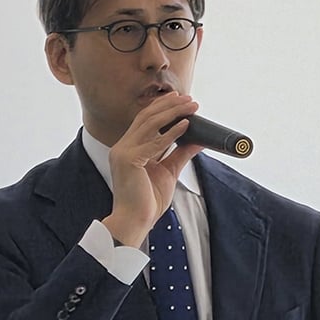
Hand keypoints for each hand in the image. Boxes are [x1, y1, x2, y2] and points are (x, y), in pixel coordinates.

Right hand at [102, 93, 203, 246]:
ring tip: (191, 106)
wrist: (136, 221)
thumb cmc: (148, 201)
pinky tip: (186, 125)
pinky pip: (154, 142)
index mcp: (128, 148)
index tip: (181, 100)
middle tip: (189, 99)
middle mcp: (122, 147)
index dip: (163, 108)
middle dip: (169, 106)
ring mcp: (123, 152)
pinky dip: (172, 133)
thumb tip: (197, 141)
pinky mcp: (128, 160)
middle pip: (146, 117)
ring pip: (150, 123)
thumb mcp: (168, 172)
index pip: (145, 121)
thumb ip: (180, 154)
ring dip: (173, 113)